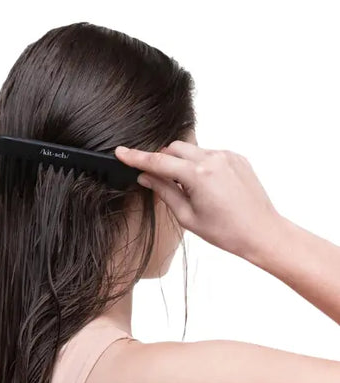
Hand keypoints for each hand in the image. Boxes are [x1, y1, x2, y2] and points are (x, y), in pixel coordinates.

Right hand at [115, 140, 283, 258]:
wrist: (262, 232)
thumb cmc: (227, 231)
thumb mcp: (188, 216)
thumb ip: (164, 191)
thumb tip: (145, 177)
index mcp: (198, 175)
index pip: (158, 162)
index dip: (136, 157)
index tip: (121, 152)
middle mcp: (213, 158)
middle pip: (174, 149)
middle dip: (163, 161)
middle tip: (162, 182)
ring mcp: (227, 156)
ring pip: (191, 150)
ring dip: (182, 163)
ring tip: (191, 188)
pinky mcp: (237, 157)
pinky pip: (209, 153)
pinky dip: (200, 164)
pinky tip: (207, 185)